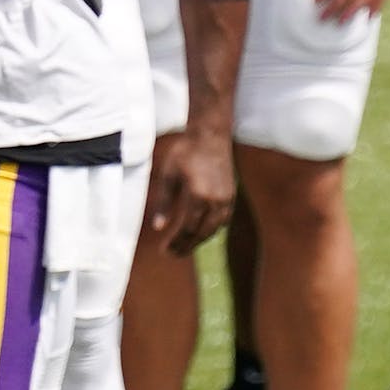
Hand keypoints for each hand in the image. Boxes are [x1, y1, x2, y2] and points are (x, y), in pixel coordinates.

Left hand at [145, 125, 235, 256]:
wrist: (210, 136)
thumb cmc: (185, 152)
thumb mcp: (168, 175)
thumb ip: (164, 203)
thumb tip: (158, 227)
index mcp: (198, 196)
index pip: (187, 229)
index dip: (176, 243)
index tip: (165, 251)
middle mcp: (215, 201)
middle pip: (201, 234)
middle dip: (186, 247)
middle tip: (172, 254)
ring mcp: (226, 200)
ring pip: (213, 229)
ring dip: (198, 240)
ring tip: (183, 246)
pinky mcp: (231, 196)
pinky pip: (221, 221)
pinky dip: (210, 230)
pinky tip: (198, 231)